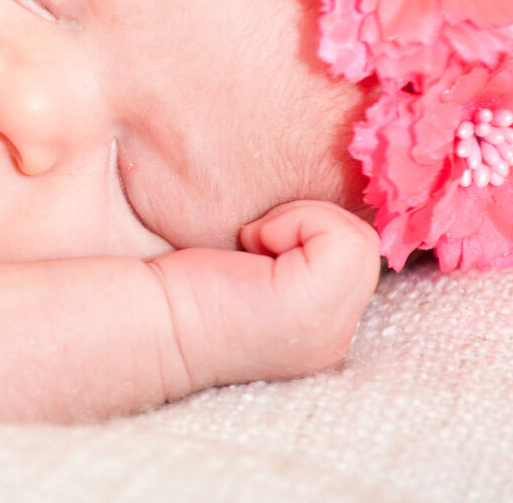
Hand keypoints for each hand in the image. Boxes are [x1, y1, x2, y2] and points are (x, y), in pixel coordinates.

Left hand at [150, 200, 379, 392]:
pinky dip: (296, 221)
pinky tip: (251, 245)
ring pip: (359, 238)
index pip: (363, 253)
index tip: (264, 238)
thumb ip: (305, 238)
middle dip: (308, 221)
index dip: (322, 225)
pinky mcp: (312, 308)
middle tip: (253, 240)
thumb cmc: (187, 277)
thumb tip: (338, 177)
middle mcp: (335, 336)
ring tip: (253, 244)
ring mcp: (329, 331)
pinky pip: (342, 237)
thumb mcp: (263, 254)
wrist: (147, 313)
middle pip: (365, 241)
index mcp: (323, 325)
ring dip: (299, 220)